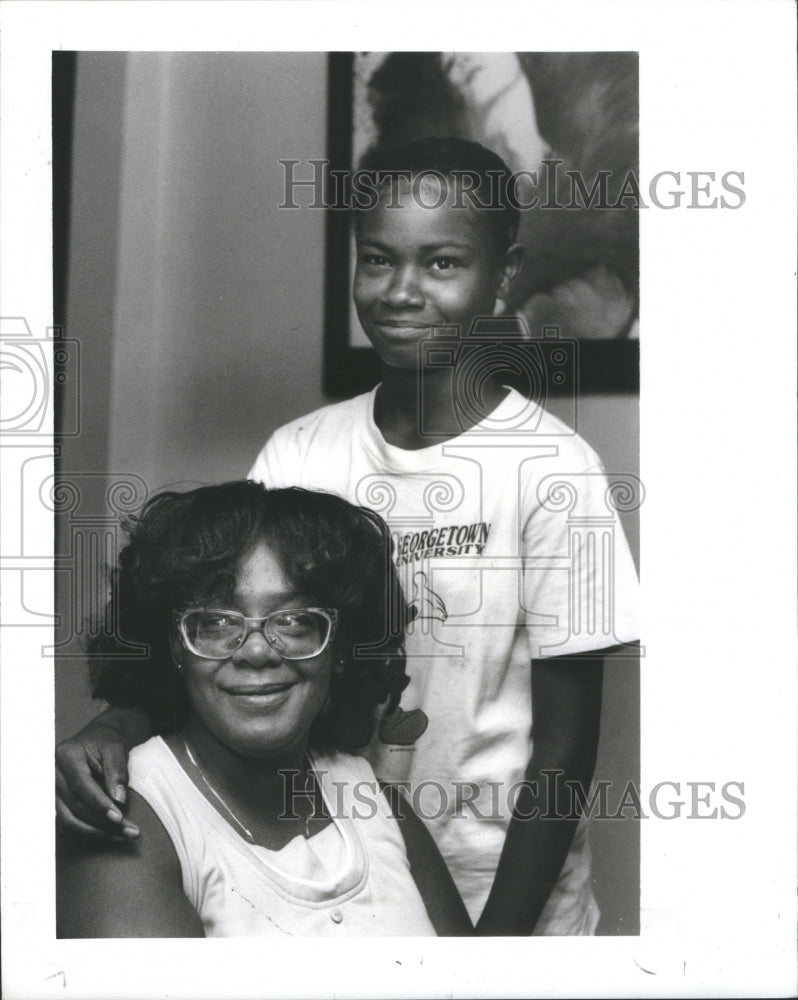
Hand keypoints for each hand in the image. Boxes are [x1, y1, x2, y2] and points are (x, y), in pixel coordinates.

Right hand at [56, 725, 139, 841]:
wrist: (95, 740)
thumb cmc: (106, 743)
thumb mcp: (115, 748)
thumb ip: (117, 771)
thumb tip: (118, 801)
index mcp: (66, 755)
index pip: (81, 786)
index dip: (100, 804)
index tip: (119, 817)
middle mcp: (53, 775)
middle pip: (75, 807)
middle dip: (103, 823)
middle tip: (130, 832)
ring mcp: (51, 792)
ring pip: (68, 822)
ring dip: (96, 834)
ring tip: (122, 837)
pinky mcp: (56, 804)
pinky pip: (67, 827)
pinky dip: (87, 835)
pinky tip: (108, 836)